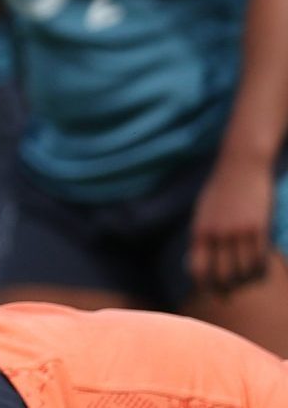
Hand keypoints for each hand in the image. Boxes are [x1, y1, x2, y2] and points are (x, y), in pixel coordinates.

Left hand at [190, 155, 278, 296]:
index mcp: (199, 231)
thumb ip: (204, 235)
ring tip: (246, 282)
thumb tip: (201, 261)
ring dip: (245, 282)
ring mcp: (239, 231)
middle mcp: (218, 234)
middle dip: (226, 289)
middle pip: (222, 275)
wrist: (240, 165)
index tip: (211, 291)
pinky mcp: (259, 227)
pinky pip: (260, 259)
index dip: (204, 285)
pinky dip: (260, 271)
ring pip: (244, 271)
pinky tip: (260, 273)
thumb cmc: (221, 189)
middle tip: (230, 294)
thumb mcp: (204, 212)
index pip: (199, 269)